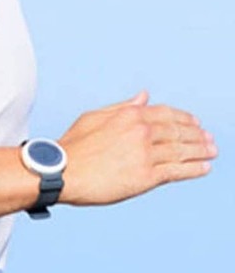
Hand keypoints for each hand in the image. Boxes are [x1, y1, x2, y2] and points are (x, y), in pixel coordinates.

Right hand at [58, 91, 216, 205]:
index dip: (184, 118)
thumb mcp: (94, 117)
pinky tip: (204, 168)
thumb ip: (122, 107)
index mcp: (130, 115)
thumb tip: (144, 96)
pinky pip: (177, 171)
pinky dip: (194, 169)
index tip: (194, 123)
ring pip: (182, 150)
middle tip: (208, 139)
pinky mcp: (146, 176)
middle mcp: (141, 131)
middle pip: (178, 132)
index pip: (167, 114)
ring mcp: (145, 154)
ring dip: (201, 150)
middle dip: (196, 135)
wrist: (61, 171)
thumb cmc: (71, 146)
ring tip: (211, 152)